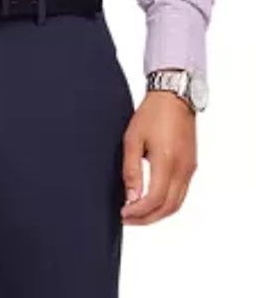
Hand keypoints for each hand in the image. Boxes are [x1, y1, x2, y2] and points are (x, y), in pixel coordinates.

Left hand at [121, 89, 196, 224]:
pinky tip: (153, 201)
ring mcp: (190, 169)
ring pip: (177, 204)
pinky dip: (167, 204)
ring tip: (138, 213)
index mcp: (167, 162)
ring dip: (158, 214)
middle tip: (128, 219)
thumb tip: (131, 198)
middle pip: (168, 208)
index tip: (123, 213)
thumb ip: (132, 170)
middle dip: (147, 218)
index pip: (155, 200)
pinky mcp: (192, 166)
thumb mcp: (133, 139)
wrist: (174, 96)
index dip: (138, 212)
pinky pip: (182, 193)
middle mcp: (183, 169)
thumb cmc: (152, 113)